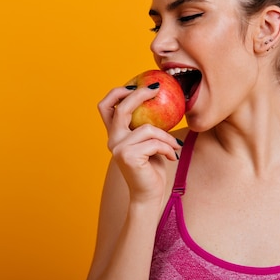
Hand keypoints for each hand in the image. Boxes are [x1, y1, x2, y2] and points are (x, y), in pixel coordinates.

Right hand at [97, 85, 180, 203]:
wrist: (148, 196)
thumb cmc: (152, 168)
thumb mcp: (149, 142)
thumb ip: (147, 126)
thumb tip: (160, 100)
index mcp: (115, 134)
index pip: (105, 106)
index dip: (117, 92)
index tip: (136, 84)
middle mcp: (112, 140)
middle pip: (122, 108)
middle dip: (140, 94)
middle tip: (158, 88)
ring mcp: (118, 148)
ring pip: (148, 128)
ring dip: (166, 137)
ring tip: (174, 147)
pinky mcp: (128, 156)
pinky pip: (154, 142)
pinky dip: (167, 148)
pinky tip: (172, 156)